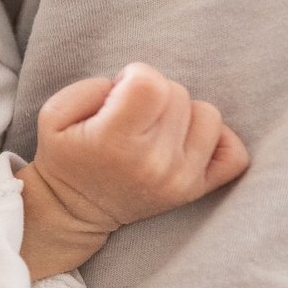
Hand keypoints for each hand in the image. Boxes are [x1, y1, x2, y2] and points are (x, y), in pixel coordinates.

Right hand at [18, 63, 250, 278]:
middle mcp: (153, 161)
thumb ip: (90, 87)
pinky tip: (187, 140)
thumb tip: (131, 85)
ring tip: (156, 127)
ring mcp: (180, 178)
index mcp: (114, 140)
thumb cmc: (64, 156)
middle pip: (177, 93)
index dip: (134, 76)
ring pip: (207, 114)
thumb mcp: (53, 116)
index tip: (119, 92)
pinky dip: (217, 139)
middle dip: (154, 94)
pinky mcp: (196, 190)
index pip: (150, 82)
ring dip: (182, 113)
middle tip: (132, 114)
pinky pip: (234, 153)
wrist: (74, 210)